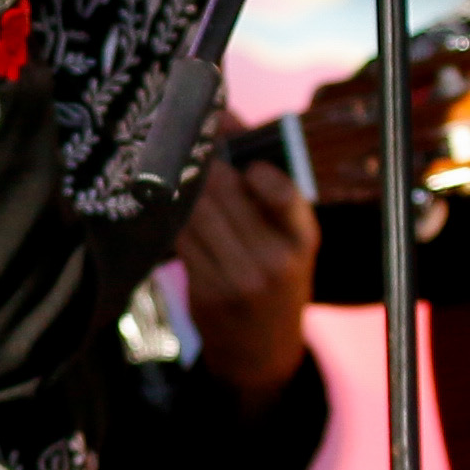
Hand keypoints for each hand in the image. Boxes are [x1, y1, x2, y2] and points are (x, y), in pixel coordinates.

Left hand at [175, 141, 318, 400]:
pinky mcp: (206, 292)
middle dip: (203, 162)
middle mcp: (274, 261)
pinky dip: (172, 215)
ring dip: (180, 184)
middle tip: (184, 139)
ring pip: (196, 212)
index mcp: (303, 241)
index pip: (281, 190)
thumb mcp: (291, 241)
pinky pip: (181, 239)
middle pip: (224, 192)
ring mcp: (238, 280)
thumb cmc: (277, 280)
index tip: (235, 150)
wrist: (262, 352)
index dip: (251, 164)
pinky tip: (166, 202)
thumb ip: (268, 186)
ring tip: (169, 164)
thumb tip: (227, 117)